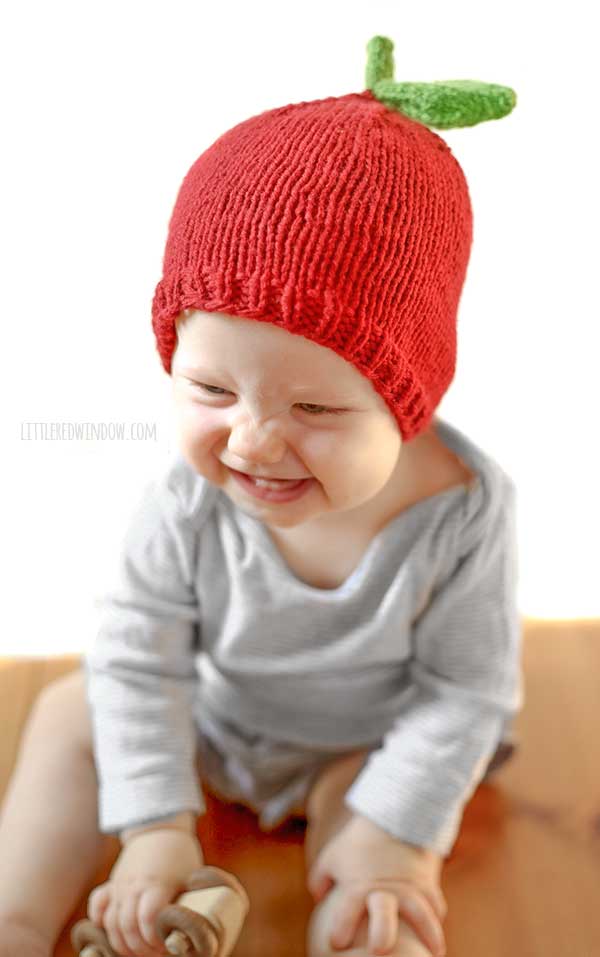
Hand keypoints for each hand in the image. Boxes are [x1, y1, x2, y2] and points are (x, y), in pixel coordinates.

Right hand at [87, 828, 203, 956]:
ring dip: (122, 943)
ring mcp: (119, 885)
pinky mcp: (111, 885)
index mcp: (156, 883)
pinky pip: (97, 906)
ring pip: (111, 922)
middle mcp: (133, 885)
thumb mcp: (190, 877)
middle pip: (127, 926)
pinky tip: (114, 933)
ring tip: (139, 950)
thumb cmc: (179, 856)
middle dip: (139, 947)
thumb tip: (194, 930)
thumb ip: (187, 903)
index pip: (147, 919)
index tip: (166, 945)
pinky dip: (101, 923)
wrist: (159, 829)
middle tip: (154, 952)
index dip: (153, 939)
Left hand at [307, 814, 446, 956]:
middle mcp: (384, 887)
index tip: (336, 944)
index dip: (341, 926)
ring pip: (420, 912)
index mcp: (357, 883)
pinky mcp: (425, 882)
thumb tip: (319, 901)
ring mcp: (407, 885)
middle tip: (378, 951)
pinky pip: (434, 903)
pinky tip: (435, 940)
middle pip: (384, 911)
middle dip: (382, 932)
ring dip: (427, 935)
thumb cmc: (357, 844)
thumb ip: (320, 881)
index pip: (346, 907)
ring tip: (434, 955)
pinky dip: (435, 919)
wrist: (389, 818)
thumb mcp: (332, 858)